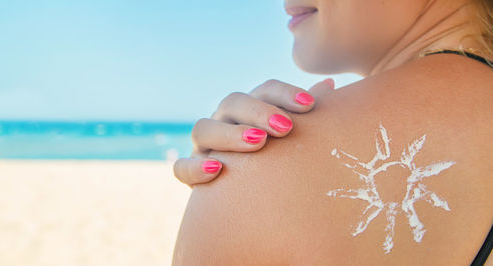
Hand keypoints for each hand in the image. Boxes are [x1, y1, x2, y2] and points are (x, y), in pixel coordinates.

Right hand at [173, 78, 334, 187]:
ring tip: (257, 143)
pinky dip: (195, 167)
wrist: (248, 196)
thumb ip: (302, 113)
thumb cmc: (277, 160)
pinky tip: (217, 170)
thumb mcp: (290, 137)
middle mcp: (224, 120)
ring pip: (204, 128)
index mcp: (251, 109)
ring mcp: (204, 145)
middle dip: (259, 111)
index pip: (264, 90)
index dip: (285, 93)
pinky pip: (181, 168)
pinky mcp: (190, 171)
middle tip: (285, 127)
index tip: (310, 105)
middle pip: (233, 102)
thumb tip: (331, 86)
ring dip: (230, 133)